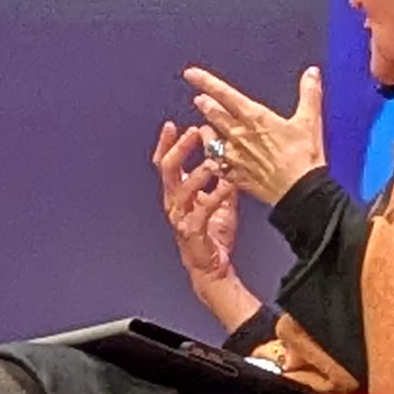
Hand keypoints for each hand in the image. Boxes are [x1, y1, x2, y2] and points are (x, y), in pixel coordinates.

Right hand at [151, 120, 250, 327]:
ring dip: (197, 173)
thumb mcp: (221, 202)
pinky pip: (201, 211)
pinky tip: (227, 185)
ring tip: (212, 161)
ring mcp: (180, 218)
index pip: (165, 164)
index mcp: (177, 194)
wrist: (213, 268)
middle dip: (179, 149)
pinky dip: (214, 196)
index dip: (166, 145)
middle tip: (192, 133)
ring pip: (181, 190)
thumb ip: (223, 180)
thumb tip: (228, 157)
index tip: (171, 125)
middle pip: (168, 170)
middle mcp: (174, 203)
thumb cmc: (214, 235)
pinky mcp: (191, 232)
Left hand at [182, 65, 327, 204]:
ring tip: (203, 129)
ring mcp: (235, 157)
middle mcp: (239, 135)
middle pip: (214, 115)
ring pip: (211, 141)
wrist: (299, 192)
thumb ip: (309, 93)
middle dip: (206, 105)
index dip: (206, 82)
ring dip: (206, 133)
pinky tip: (214, 162)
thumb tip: (312, 72)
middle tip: (199, 99)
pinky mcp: (236, 176)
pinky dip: (214, 162)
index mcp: (254, 118)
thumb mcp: (310, 121)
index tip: (190, 74)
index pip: (224, 94)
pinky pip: (218, 166)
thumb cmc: (304, 156)